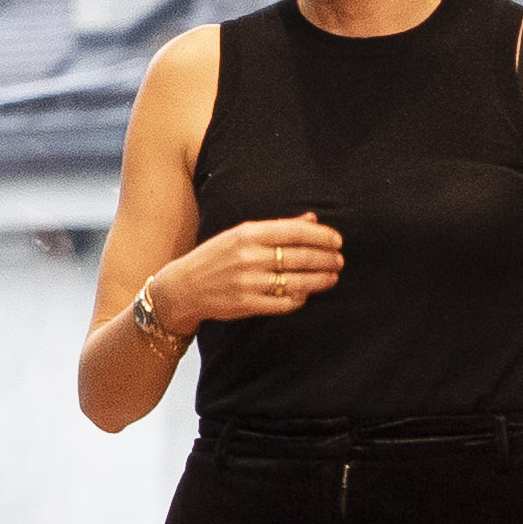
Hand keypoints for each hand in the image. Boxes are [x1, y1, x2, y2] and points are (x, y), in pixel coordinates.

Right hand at [162, 217, 345, 332]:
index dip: (322, 236)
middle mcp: (248, 256)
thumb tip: (312, 219)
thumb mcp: (240, 235)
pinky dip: (300, 299)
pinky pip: (284, 303)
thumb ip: (278, 227)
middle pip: (301, 257)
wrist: (183, 286)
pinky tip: (307, 294)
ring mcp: (248, 282)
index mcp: (247, 234)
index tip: (337, 241)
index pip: (295, 231)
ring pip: (298, 281)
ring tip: (332, 277)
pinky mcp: (247, 304)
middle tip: (339, 261)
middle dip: (327, 259)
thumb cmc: (215, 257)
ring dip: (321, 280)